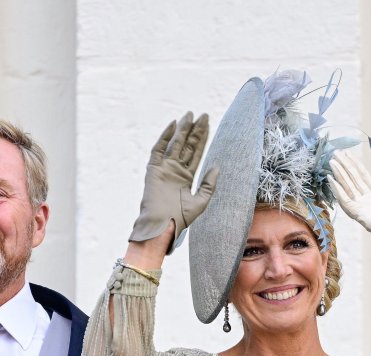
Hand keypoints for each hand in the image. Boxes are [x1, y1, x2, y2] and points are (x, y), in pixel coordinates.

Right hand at [129, 112, 219, 255]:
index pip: (196, 153)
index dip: (202, 139)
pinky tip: (173, 125)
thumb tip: (217, 167)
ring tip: (190, 115)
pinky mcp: (153, 169)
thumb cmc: (181, 218)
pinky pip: (158, 149)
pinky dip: (165, 137)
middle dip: (194, 131)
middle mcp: (176, 170)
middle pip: (187, 146)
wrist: (162, 226)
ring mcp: (164, 169)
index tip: (207, 124)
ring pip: (175, 144)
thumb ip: (209, 184)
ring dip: (182, 130)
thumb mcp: (201, 201)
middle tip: (203, 115)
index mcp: (187, 177)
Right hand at [330, 153, 370, 274]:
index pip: (364, 179)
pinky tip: (332, 179)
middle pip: (354, 180)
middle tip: (335, 152)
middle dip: (345, 166)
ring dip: (339, 174)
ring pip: (349, 188)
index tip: (348, 154)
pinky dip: (338, 191)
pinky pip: (347, 201)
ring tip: (332, 161)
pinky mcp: (362, 215)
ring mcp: (366, 208)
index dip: (356, 166)